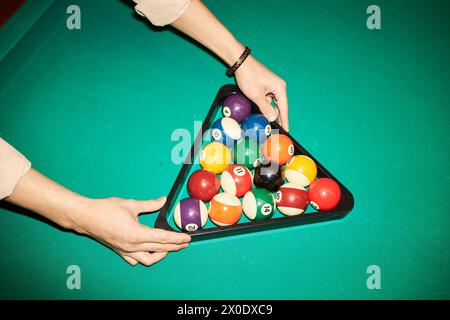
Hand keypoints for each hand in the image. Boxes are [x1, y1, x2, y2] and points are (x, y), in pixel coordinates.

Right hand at [73, 196, 190, 265]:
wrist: (85, 217)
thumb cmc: (106, 209)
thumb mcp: (131, 204)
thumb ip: (150, 204)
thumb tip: (163, 200)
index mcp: (137, 234)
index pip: (163, 238)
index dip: (177, 238)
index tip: (187, 238)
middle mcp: (132, 245)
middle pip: (159, 249)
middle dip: (174, 247)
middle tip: (184, 243)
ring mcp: (126, 250)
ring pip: (148, 259)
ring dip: (161, 255)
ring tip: (169, 248)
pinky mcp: (120, 251)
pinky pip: (135, 259)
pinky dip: (145, 257)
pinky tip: (149, 251)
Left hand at [235, 56, 288, 130]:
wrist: (240, 62)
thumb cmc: (249, 76)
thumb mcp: (256, 96)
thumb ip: (265, 108)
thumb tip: (272, 118)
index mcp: (280, 88)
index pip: (284, 108)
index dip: (284, 120)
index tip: (286, 130)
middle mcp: (278, 87)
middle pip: (279, 106)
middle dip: (276, 117)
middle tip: (273, 128)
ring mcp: (272, 86)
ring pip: (272, 103)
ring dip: (267, 110)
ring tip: (264, 119)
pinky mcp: (266, 85)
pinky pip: (267, 98)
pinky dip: (264, 104)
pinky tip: (258, 109)